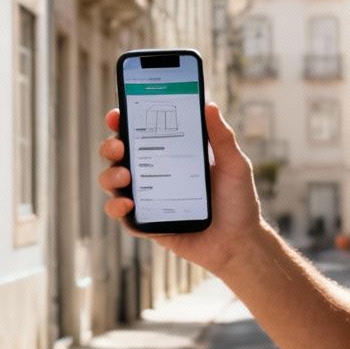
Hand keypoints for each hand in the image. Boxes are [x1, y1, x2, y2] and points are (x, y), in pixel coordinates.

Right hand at [97, 103, 269, 279]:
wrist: (240, 243)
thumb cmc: (238, 202)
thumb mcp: (234, 165)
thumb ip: (222, 137)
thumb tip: (209, 105)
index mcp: (171, 155)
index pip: (141, 134)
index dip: (124, 122)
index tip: (117, 113)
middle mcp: (155, 175)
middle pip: (119, 156)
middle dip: (110, 147)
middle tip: (118, 146)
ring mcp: (148, 200)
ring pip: (113, 184)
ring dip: (109, 176)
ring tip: (124, 177)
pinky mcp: (148, 224)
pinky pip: (123, 216)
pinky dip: (117, 208)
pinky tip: (128, 204)